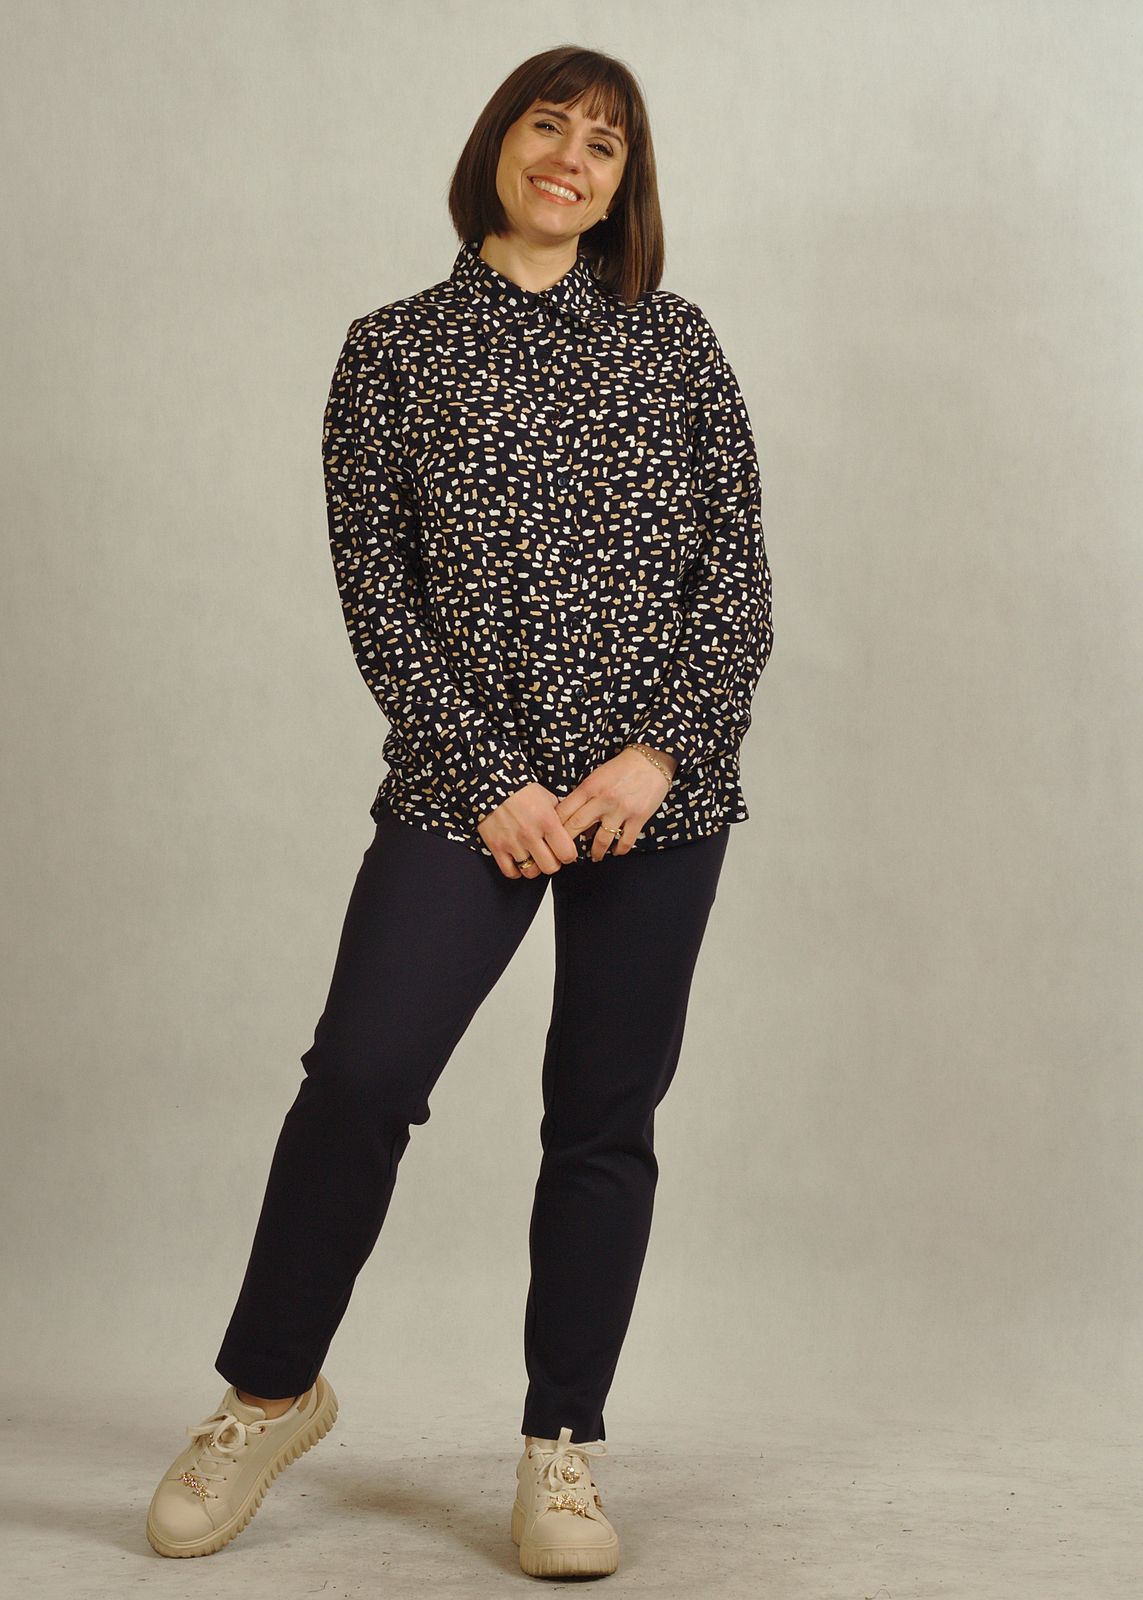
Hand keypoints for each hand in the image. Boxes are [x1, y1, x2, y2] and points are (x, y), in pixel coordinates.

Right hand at [476, 782, 580, 878]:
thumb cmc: (522, 790)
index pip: (567, 854)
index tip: (565, 851)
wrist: (493, 783)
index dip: (568, 855)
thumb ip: (560, 817)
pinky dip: (516, 870)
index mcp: (547, 821)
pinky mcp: (497, 847)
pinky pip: (510, 872)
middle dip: (553, 863)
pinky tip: (519, 860)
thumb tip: (572, 831)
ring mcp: (512, 842)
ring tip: (533, 857)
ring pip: (531, 872)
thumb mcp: (549, 798)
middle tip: (550, 855)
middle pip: (550, 867)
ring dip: (534, 867)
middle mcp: (530, 834)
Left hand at [553, 747, 675, 861]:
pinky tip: (615, 851)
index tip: (552, 837)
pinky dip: (619, 850)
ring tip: (594, 856)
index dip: (555, 826)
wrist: (651, 761)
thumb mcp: (597, 776)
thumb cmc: (621, 768)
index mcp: (589, 787)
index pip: (564, 811)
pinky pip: (625, 841)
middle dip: (568, 843)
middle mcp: (603, 799)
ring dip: (595, 852)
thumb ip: (584, 796)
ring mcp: (621, 809)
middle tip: (566, 854)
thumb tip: (573, 819)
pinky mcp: (638, 817)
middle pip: (577, 826)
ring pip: (601, 840)